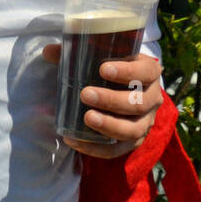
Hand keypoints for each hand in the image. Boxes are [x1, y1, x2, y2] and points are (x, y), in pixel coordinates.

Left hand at [43, 43, 163, 158]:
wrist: (126, 91)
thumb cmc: (113, 70)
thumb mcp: (102, 58)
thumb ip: (78, 53)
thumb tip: (48, 51)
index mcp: (149, 73)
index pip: (146, 71)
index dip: (128, 71)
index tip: (103, 69)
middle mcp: (152, 99)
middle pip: (139, 103)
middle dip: (112, 100)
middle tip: (85, 94)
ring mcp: (145, 122)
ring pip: (133, 129)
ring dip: (109, 125)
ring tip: (86, 118)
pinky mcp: (133, 142)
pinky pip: (118, 150)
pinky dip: (97, 148)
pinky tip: (76, 140)